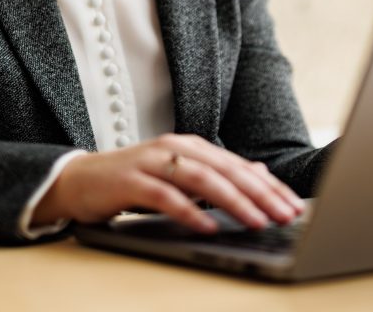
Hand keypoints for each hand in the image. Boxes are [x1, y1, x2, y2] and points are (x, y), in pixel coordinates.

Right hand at [32, 133, 304, 233]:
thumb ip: (215, 175)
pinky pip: (164, 196)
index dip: (269, 186)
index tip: (294, 205)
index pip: (239, 166)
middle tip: (286, 215)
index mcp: (191, 146)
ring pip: (201, 179)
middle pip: (226, 169)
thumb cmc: (132, 181)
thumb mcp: (179, 177)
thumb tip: (259, 175)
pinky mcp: (131, 181)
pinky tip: (207, 226)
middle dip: (260, 193)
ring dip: (233, 200)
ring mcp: (152, 162)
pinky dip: (188, 210)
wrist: (78, 180)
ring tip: (256, 220)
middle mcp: (175, 148)